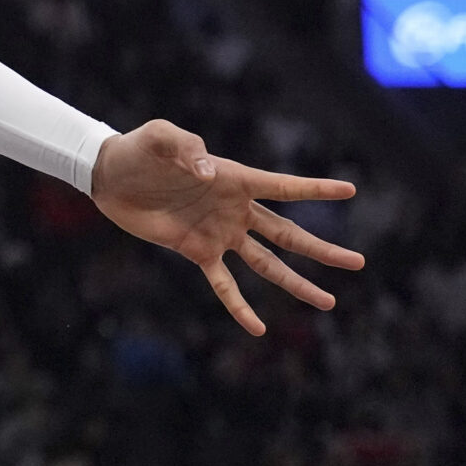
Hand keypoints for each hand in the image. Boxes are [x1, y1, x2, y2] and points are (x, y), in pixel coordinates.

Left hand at [90, 119, 364, 335]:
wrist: (107, 174)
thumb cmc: (138, 149)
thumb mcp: (161, 137)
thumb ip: (187, 148)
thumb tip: (208, 175)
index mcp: (234, 178)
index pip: (284, 186)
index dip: (316, 188)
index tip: (351, 190)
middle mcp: (234, 209)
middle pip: (288, 233)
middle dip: (322, 249)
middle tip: (358, 263)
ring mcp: (219, 232)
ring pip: (268, 262)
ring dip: (297, 282)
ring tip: (329, 302)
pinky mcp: (196, 251)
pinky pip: (224, 284)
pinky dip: (240, 306)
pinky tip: (257, 328)